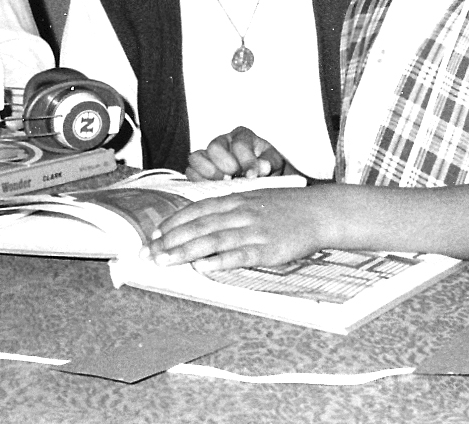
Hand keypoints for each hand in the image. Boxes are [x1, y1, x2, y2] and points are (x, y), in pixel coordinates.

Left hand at [147, 187, 330, 271]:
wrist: (319, 211)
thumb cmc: (285, 208)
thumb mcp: (254, 199)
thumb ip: (229, 210)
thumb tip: (202, 223)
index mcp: (236, 200)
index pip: (197, 211)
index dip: (174, 223)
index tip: (155, 235)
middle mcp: (240, 213)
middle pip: (199, 227)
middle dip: (171, 240)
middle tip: (150, 253)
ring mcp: (253, 231)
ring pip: (212, 241)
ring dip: (185, 252)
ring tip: (165, 261)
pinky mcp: (267, 249)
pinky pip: (239, 256)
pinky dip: (219, 262)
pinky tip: (202, 268)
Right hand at [185, 126, 290, 180]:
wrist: (261, 177)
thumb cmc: (266, 166)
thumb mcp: (273, 162)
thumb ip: (270, 162)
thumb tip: (263, 167)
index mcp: (242, 135)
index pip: (239, 144)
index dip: (246, 161)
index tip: (252, 176)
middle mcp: (223, 141)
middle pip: (214, 147)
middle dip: (225, 164)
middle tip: (235, 177)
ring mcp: (208, 155)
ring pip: (196, 157)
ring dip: (209, 172)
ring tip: (223, 182)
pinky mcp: (199, 168)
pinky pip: (190, 171)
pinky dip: (199, 180)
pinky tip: (214, 188)